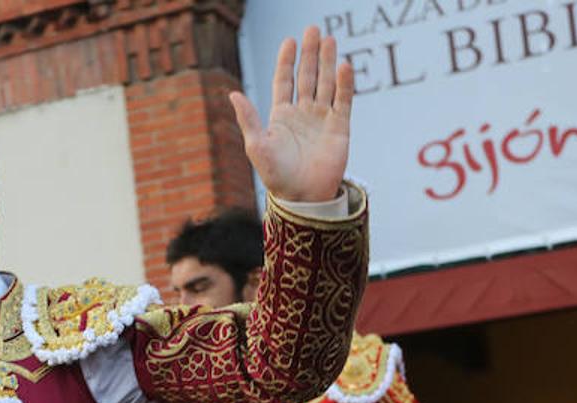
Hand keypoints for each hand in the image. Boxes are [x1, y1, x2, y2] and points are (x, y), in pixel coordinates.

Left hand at [230, 26, 353, 202]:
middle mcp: (302, 114)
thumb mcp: (257, 146)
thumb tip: (232, 94)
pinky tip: (343, 66)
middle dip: (310, 54)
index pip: (285, 81)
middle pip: (307, 76)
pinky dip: (344, 84)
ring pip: (326, 84)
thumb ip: (248, 119)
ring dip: (327, 62)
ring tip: (329, 39)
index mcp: (281, 116)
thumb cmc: (276, 176)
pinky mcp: (340, 128)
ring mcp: (322, 119)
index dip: (287, 61)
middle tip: (313, 30)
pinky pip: (343, 101)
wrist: (303, 198)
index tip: (290, 41)